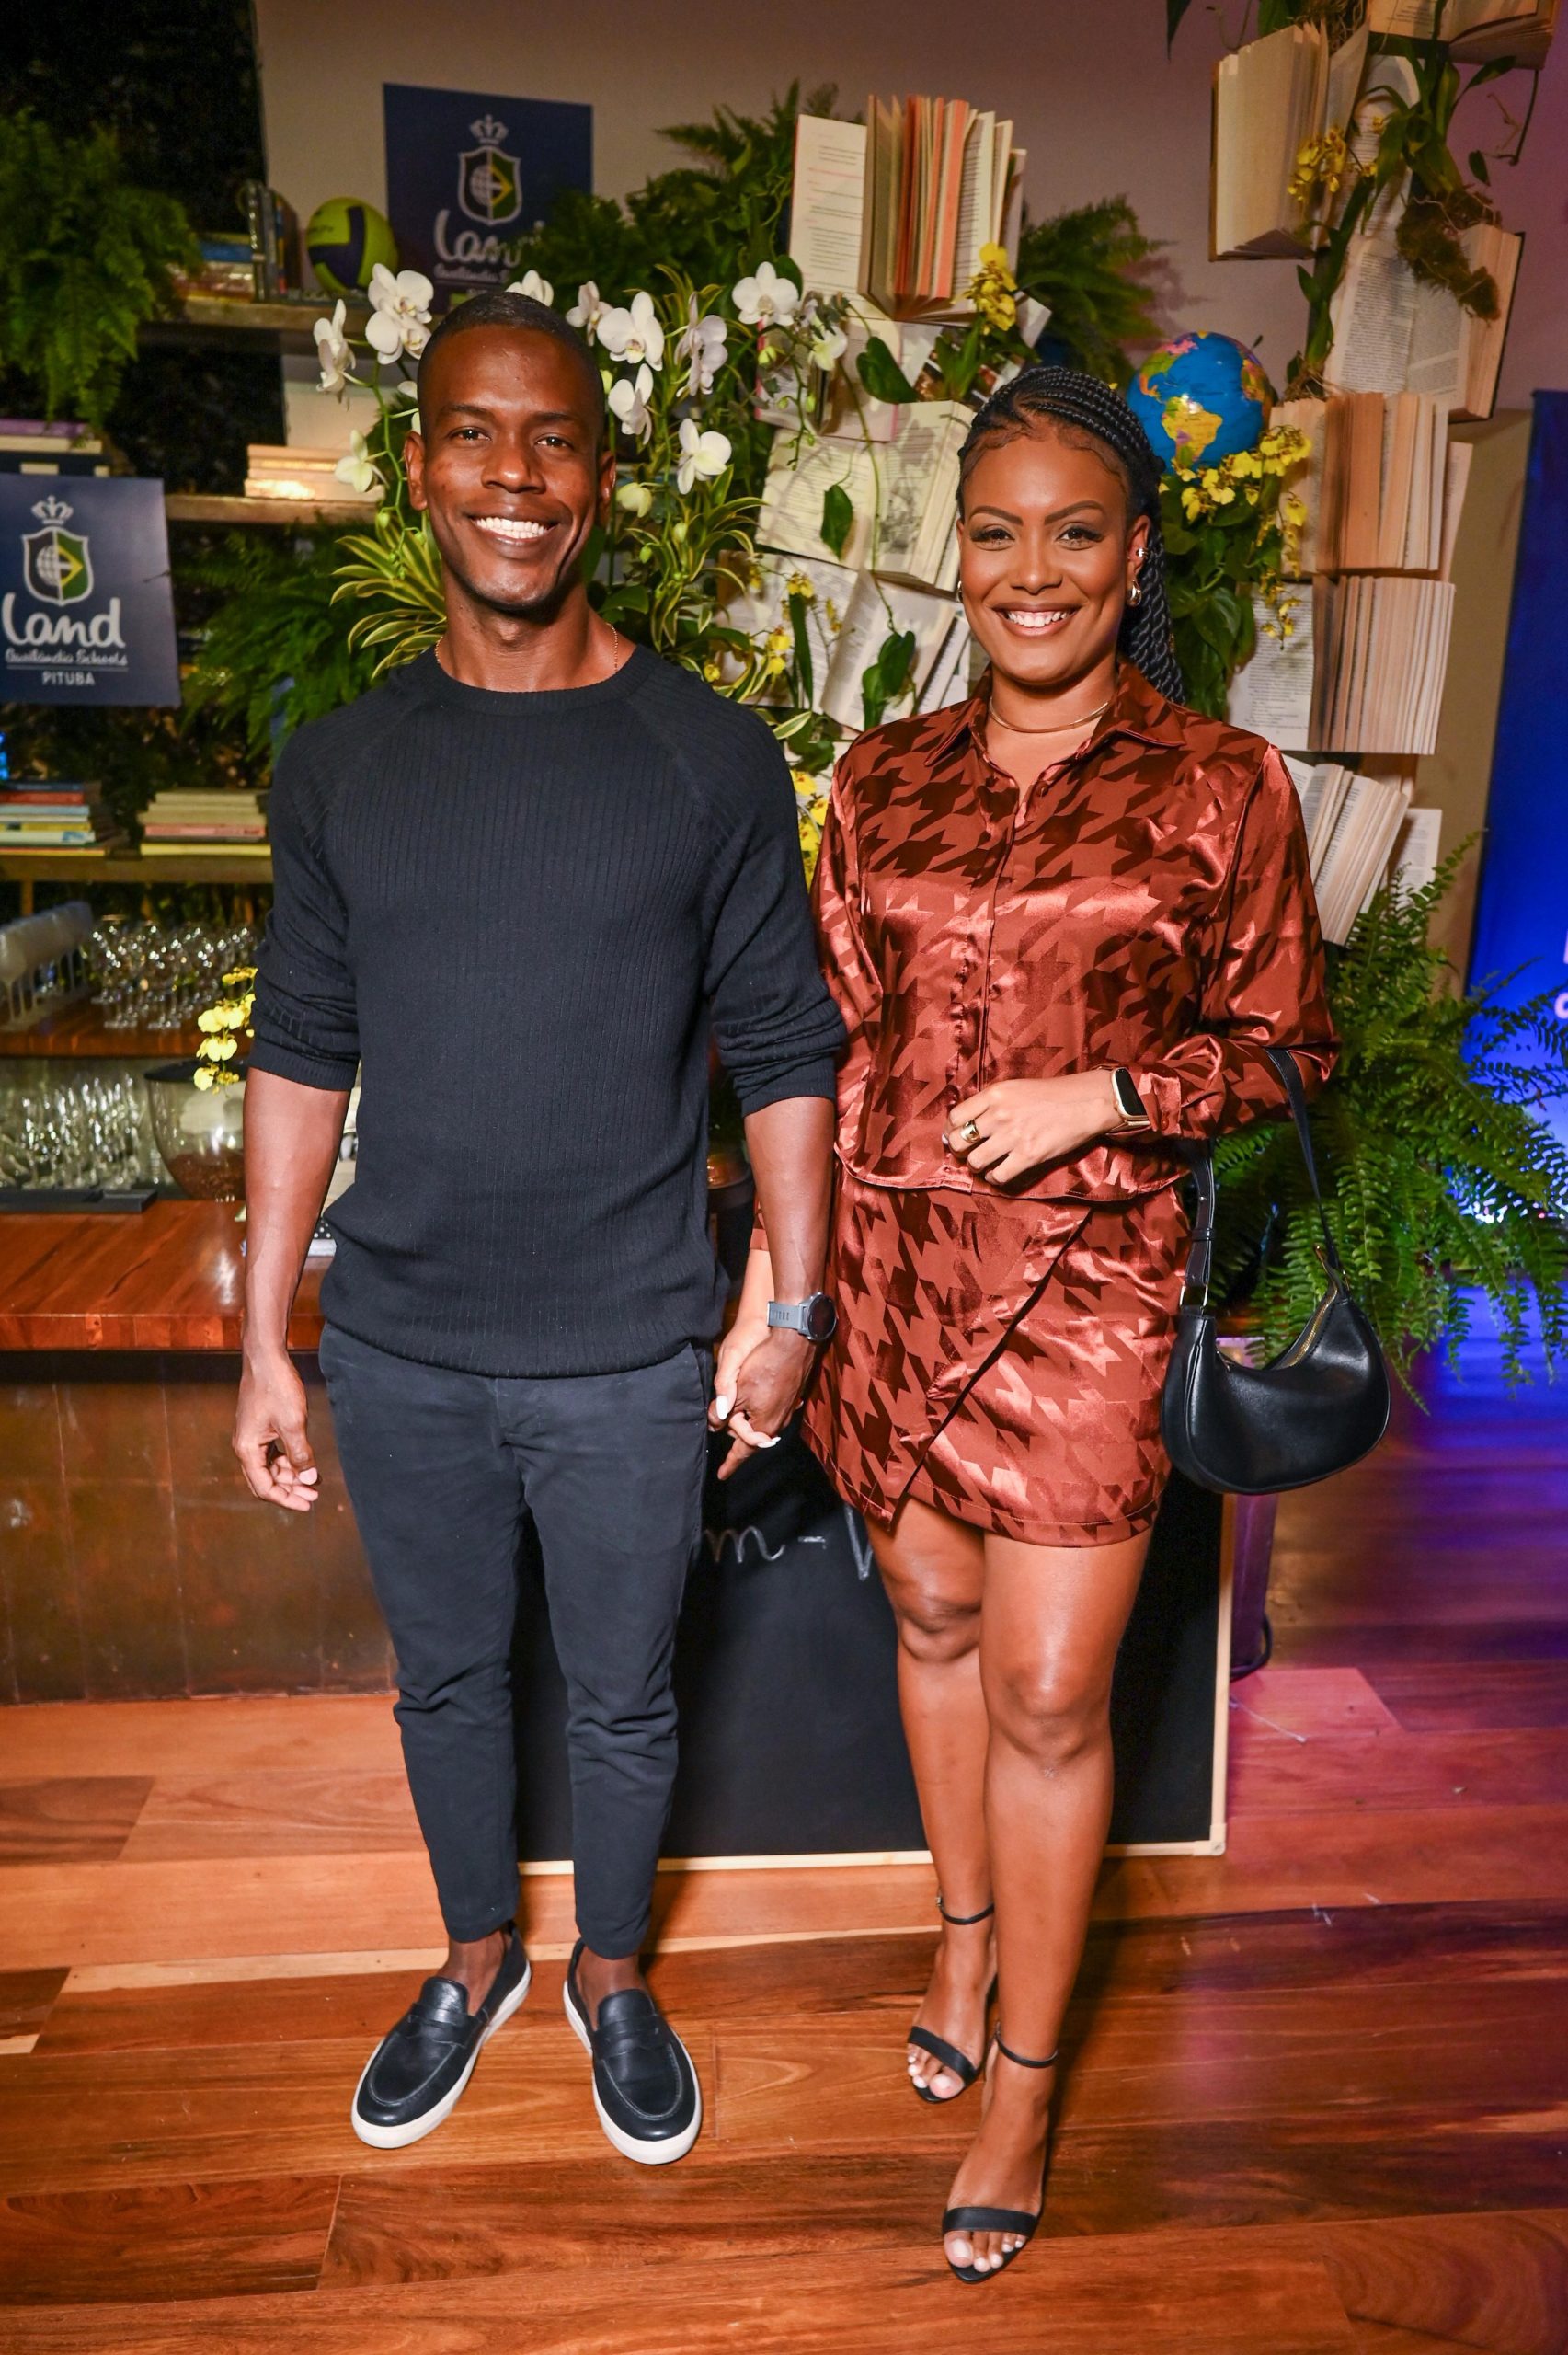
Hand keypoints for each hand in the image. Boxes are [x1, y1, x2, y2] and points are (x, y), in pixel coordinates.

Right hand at [234, 1348, 320, 1512]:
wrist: (266, 1359)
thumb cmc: (276, 1388)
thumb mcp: (293, 1423)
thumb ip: (300, 1454)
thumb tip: (308, 1479)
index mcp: (247, 1449)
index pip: (264, 1487)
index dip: (286, 1499)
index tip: (308, 1504)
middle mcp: (245, 1447)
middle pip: (266, 1480)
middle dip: (290, 1490)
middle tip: (314, 1495)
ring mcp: (252, 1438)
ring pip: (271, 1467)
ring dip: (290, 1476)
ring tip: (313, 1480)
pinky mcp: (260, 1429)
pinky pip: (273, 1453)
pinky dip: (288, 1460)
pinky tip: (305, 1463)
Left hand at [709, 1323, 814, 1480]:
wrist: (794, 1342)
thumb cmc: (765, 1364)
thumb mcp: (736, 1388)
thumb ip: (723, 1409)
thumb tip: (713, 1423)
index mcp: (765, 1426)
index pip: (743, 1451)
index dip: (731, 1463)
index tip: (722, 1475)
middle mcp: (779, 1423)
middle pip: (751, 1436)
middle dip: (735, 1432)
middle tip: (720, 1423)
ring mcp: (788, 1409)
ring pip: (760, 1422)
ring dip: (746, 1419)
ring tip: (735, 1413)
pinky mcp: (791, 1396)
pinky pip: (770, 1410)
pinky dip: (757, 1409)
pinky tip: (753, 1400)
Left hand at [945, 1073, 1121, 1185]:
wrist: (1086, 1103)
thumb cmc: (1051, 1095)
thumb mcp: (1015, 1088)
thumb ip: (990, 1103)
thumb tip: (964, 1125)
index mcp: (995, 1094)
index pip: (955, 1117)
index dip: (951, 1131)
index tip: (957, 1137)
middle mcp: (1000, 1114)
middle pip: (959, 1142)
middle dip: (961, 1152)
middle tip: (971, 1153)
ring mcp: (1013, 1135)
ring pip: (975, 1162)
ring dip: (978, 1167)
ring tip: (987, 1164)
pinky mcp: (1029, 1155)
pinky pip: (997, 1176)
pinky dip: (995, 1178)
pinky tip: (1001, 1172)